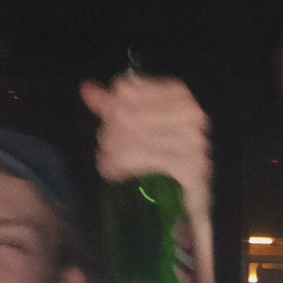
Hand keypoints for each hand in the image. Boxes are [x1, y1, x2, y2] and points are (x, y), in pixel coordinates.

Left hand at [79, 74, 212, 226]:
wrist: (189, 194)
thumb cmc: (162, 155)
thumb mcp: (135, 126)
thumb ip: (112, 106)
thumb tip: (87, 88)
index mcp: (178, 93)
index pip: (127, 90)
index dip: (111, 109)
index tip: (107, 126)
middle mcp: (190, 112)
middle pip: (129, 114)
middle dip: (111, 134)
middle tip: (104, 149)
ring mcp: (194, 139)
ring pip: (134, 138)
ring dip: (115, 153)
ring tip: (107, 162)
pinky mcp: (193, 166)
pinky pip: (146, 159)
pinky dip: (125, 167)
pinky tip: (115, 172)